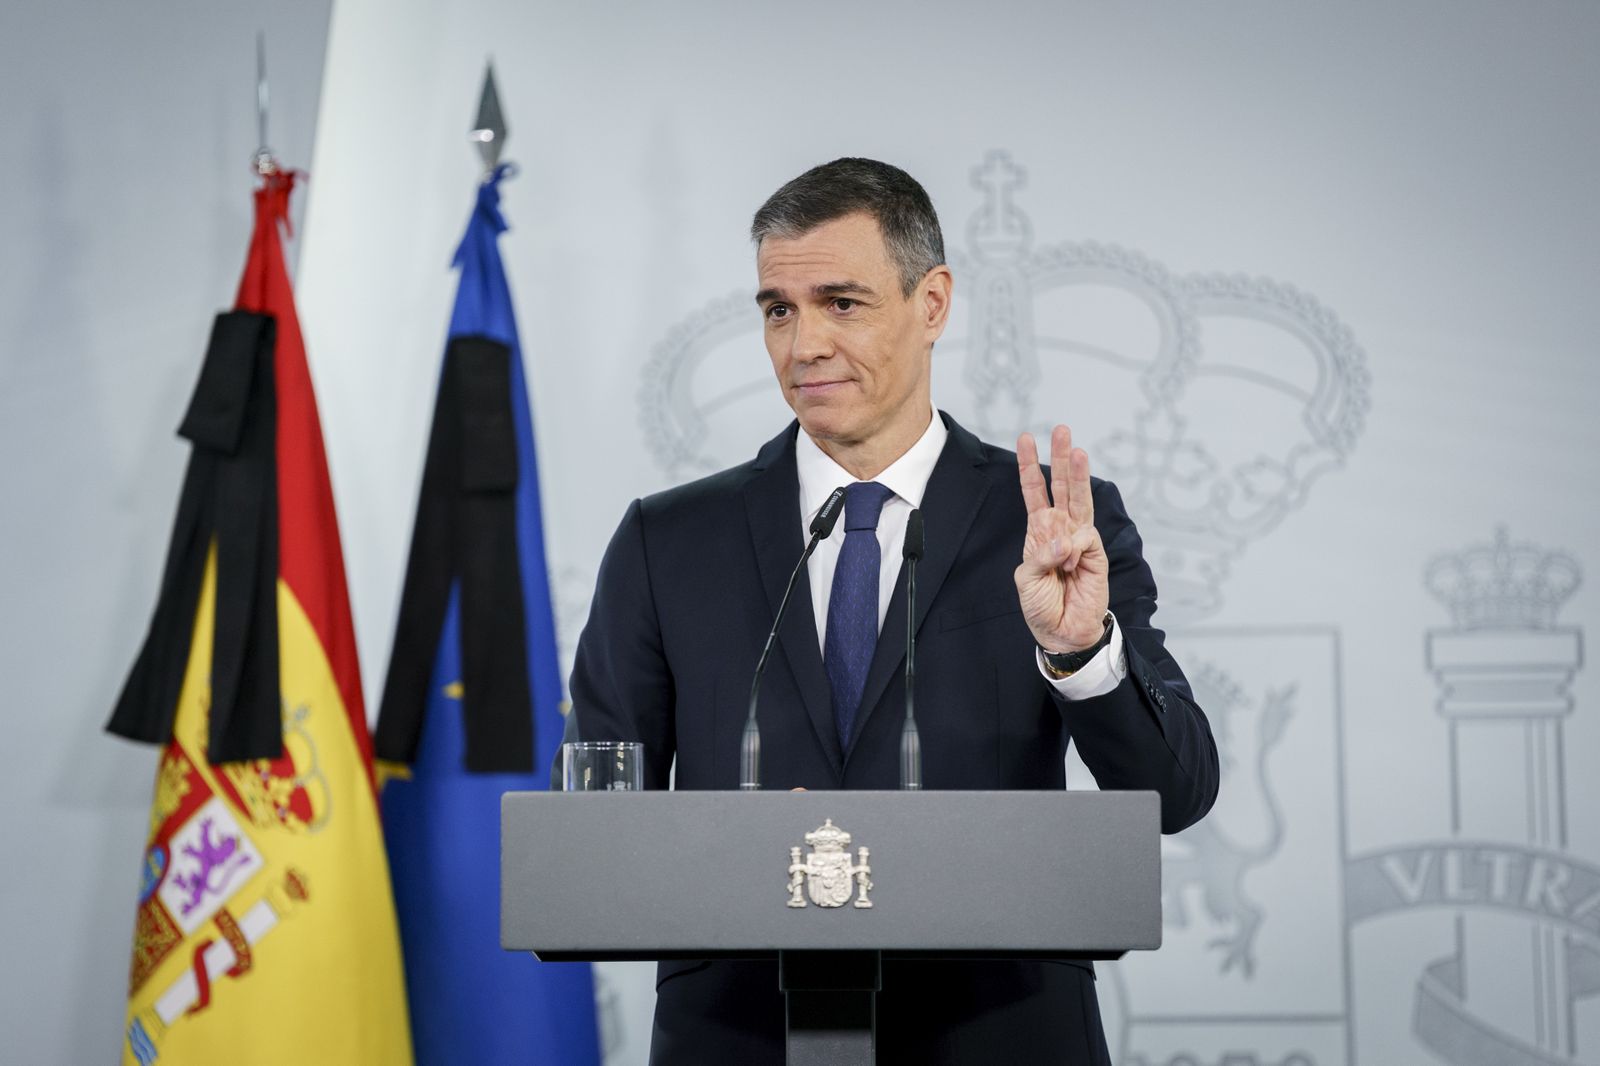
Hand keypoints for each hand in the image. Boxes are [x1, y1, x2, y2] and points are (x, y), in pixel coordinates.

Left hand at [1015, 425, 1108, 653]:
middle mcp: (1061, 529)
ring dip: (1079, 474)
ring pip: (1081, 499)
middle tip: (1062, 429)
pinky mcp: (1096, 554)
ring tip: (1078, 450)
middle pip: (1063, 486)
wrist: (1062, 631)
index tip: (1025, 439)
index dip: (1029, 466)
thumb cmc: (1041, 605)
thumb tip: (1065, 541)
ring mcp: (1080, 539)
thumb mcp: (1026, 578)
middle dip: (1061, 457)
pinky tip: (1069, 563)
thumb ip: (1040, 556)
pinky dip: (1074, 548)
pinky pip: (1085, 538)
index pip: (1035, 491)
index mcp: (1040, 530)